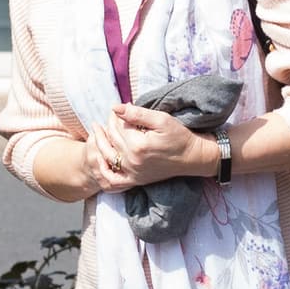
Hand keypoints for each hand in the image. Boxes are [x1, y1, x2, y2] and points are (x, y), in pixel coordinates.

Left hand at [90, 102, 216, 188]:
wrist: (192, 157)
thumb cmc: (179, 136)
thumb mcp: (161, 119)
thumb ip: (137, 113)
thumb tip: (114, 108)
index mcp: (138, 145)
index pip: (117, 127)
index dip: (115, 116)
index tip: (117, 109)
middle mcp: (132, 161)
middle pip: (111, 140)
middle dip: (108, 126)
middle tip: (110, 116)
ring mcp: (133, 173)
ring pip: (107, 156)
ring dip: (99, 143)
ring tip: (97, 131)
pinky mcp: (136, 180)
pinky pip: (113, 180)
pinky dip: (103, 171)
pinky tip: (100, 159)